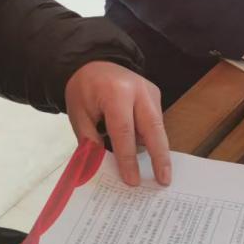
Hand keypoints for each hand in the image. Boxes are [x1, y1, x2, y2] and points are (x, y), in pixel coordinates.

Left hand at [65, 61, 171, 186]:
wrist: (93, 63)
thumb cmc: (84, 90)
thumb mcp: (78, 115)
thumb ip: (90, 141)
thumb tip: (100, 168)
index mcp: (115, 92)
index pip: (123, 130)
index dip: (128, 158)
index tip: (132, 180)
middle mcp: (138, 90)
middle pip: (152, 127)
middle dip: (159, 156)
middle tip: (164, 180)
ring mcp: (150, 90)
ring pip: (157, 126)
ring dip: (157, 149)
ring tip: (159, 174)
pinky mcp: (155, 94)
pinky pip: (155, 121)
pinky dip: (152, 138)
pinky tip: (149, 154)